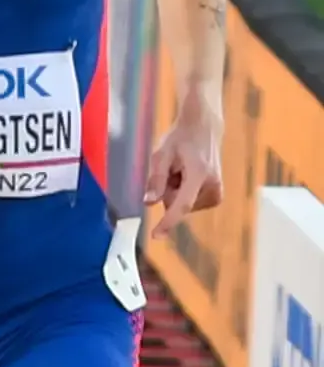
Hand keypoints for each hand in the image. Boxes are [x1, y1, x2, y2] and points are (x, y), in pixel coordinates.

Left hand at [147, 104, 224, 229]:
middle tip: (173, 169)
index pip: (182, 205)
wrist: (204, 129)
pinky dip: (182, 192)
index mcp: (199, 175)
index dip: (168, 222)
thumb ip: (155, 179)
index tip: (157, 236)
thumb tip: (149, 203)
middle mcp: (213, 186)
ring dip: (175, 191)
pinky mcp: (216, 197)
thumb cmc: (180, 140)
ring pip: (181, 204)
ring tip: (181, 170)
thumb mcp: (160, 155)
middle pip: (175, 203)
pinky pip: (188, 203)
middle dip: (167, 191)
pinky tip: (187, 176)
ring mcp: (217, 192)